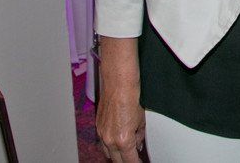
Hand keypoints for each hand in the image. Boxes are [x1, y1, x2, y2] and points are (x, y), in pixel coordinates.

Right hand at [96, 37, 144, 162]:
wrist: (119, 83)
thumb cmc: (132, 97)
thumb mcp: (141, 120)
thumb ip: (138, 135)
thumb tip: (137, 144)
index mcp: (123, 139)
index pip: (130, 160)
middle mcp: (109, 139)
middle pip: (116, 160)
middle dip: (126, 161)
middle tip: (134, 159)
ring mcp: (101, 133)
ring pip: (108, 152)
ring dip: (117, 154)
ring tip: (127, 151)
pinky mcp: (98, 126)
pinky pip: (103, 141)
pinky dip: (111, 144)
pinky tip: (118, 140)